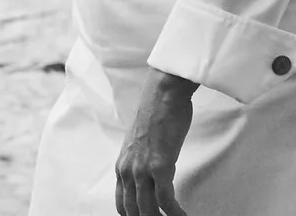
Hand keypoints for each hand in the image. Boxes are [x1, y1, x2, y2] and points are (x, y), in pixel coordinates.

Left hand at [115, 72, 195, 215]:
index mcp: (122, 166)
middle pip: (133, 211)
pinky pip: (165, 200)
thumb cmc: (158, 110)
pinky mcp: (159, 166)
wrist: (163, 93)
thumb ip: (142, 158)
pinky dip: (174, 212)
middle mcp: (127, 171)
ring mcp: (142, 170)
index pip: (122, 204)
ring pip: (147, 210)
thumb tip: (153, 165)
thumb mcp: (142, 140)